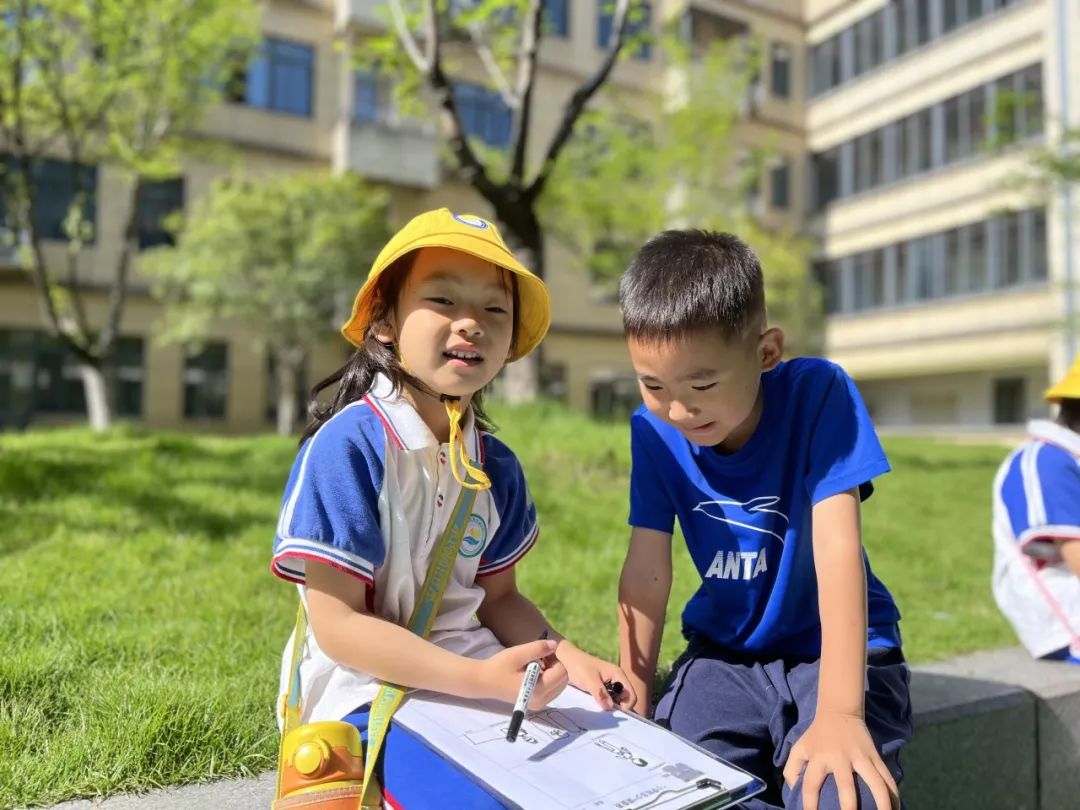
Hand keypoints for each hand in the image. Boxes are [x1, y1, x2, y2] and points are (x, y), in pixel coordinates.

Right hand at [478, 639, 567, 709]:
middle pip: (564, 679)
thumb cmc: (500, 666)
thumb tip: (555, 645)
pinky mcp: (536, 703)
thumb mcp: (518, 653)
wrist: (485, 681)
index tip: (542, 652)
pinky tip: (535, 671)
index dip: (555, 658)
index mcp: (538, 689)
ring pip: (560, 684)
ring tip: (536, 663)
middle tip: (540, 657)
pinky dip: (549, 678)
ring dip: (553, 671)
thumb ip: (538, 648)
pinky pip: (553, 689)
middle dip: (556, 665)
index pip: (562, 672)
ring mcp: (539, 703)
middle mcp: (541, 700)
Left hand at [556, 640, 637, 710]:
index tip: (613, 712)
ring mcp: (610, 683)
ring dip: (611, 706)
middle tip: (606, 712)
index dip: (626, 706)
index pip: (631, 695)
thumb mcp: (589, 680)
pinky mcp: (603, 687)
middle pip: (626, 699)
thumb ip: (600, 693)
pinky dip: (605, 703)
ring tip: (601, 709)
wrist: (567, 659)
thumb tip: (610, 708)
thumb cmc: (579, 666)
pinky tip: (597, 705)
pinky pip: (609, 698)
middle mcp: (617, 678)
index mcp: (618, 674)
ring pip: (617, 700)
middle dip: (618, 707)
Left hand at [782, 711, 897, 809]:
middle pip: (846, 786)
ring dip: (883, 803)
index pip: (811, 784)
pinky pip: (888, 778)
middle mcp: (840, 758)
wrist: (839, 711)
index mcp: (819, 758)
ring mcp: (861, 757)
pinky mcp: (875, 756)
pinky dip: (894, 794)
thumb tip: (793, 792)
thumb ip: (792, 770)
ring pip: (876, 782)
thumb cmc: (817, 735)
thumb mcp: (799, 748)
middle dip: (849, 807)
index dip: (809, 804)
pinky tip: (896, 808)